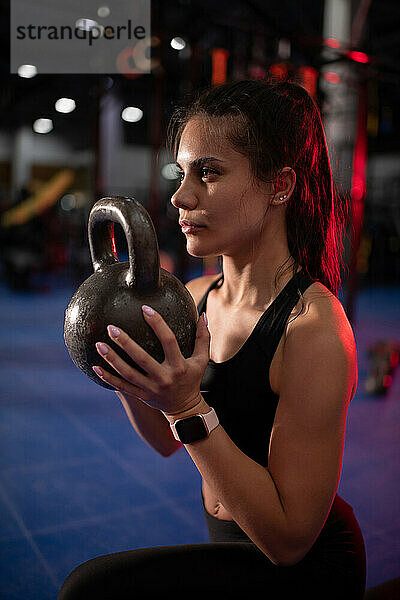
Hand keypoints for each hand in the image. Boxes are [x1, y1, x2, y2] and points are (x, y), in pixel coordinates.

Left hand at [92, 306, 209, 415]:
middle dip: (126, 343)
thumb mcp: (202, 360)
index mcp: (179, 366)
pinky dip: (108, 378)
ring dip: (112, 359)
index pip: (168, 341)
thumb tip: (202, 315)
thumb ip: (203, 338)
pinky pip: (122, 387)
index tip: (145, 309)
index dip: (157, 324)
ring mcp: (151, 389)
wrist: (185, 409)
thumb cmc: (192, 379)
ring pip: (128, 374)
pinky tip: (95, 367)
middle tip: (111, 328)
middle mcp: (164, 378)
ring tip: (99, 344)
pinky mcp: (142, 396)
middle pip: (142, 358)